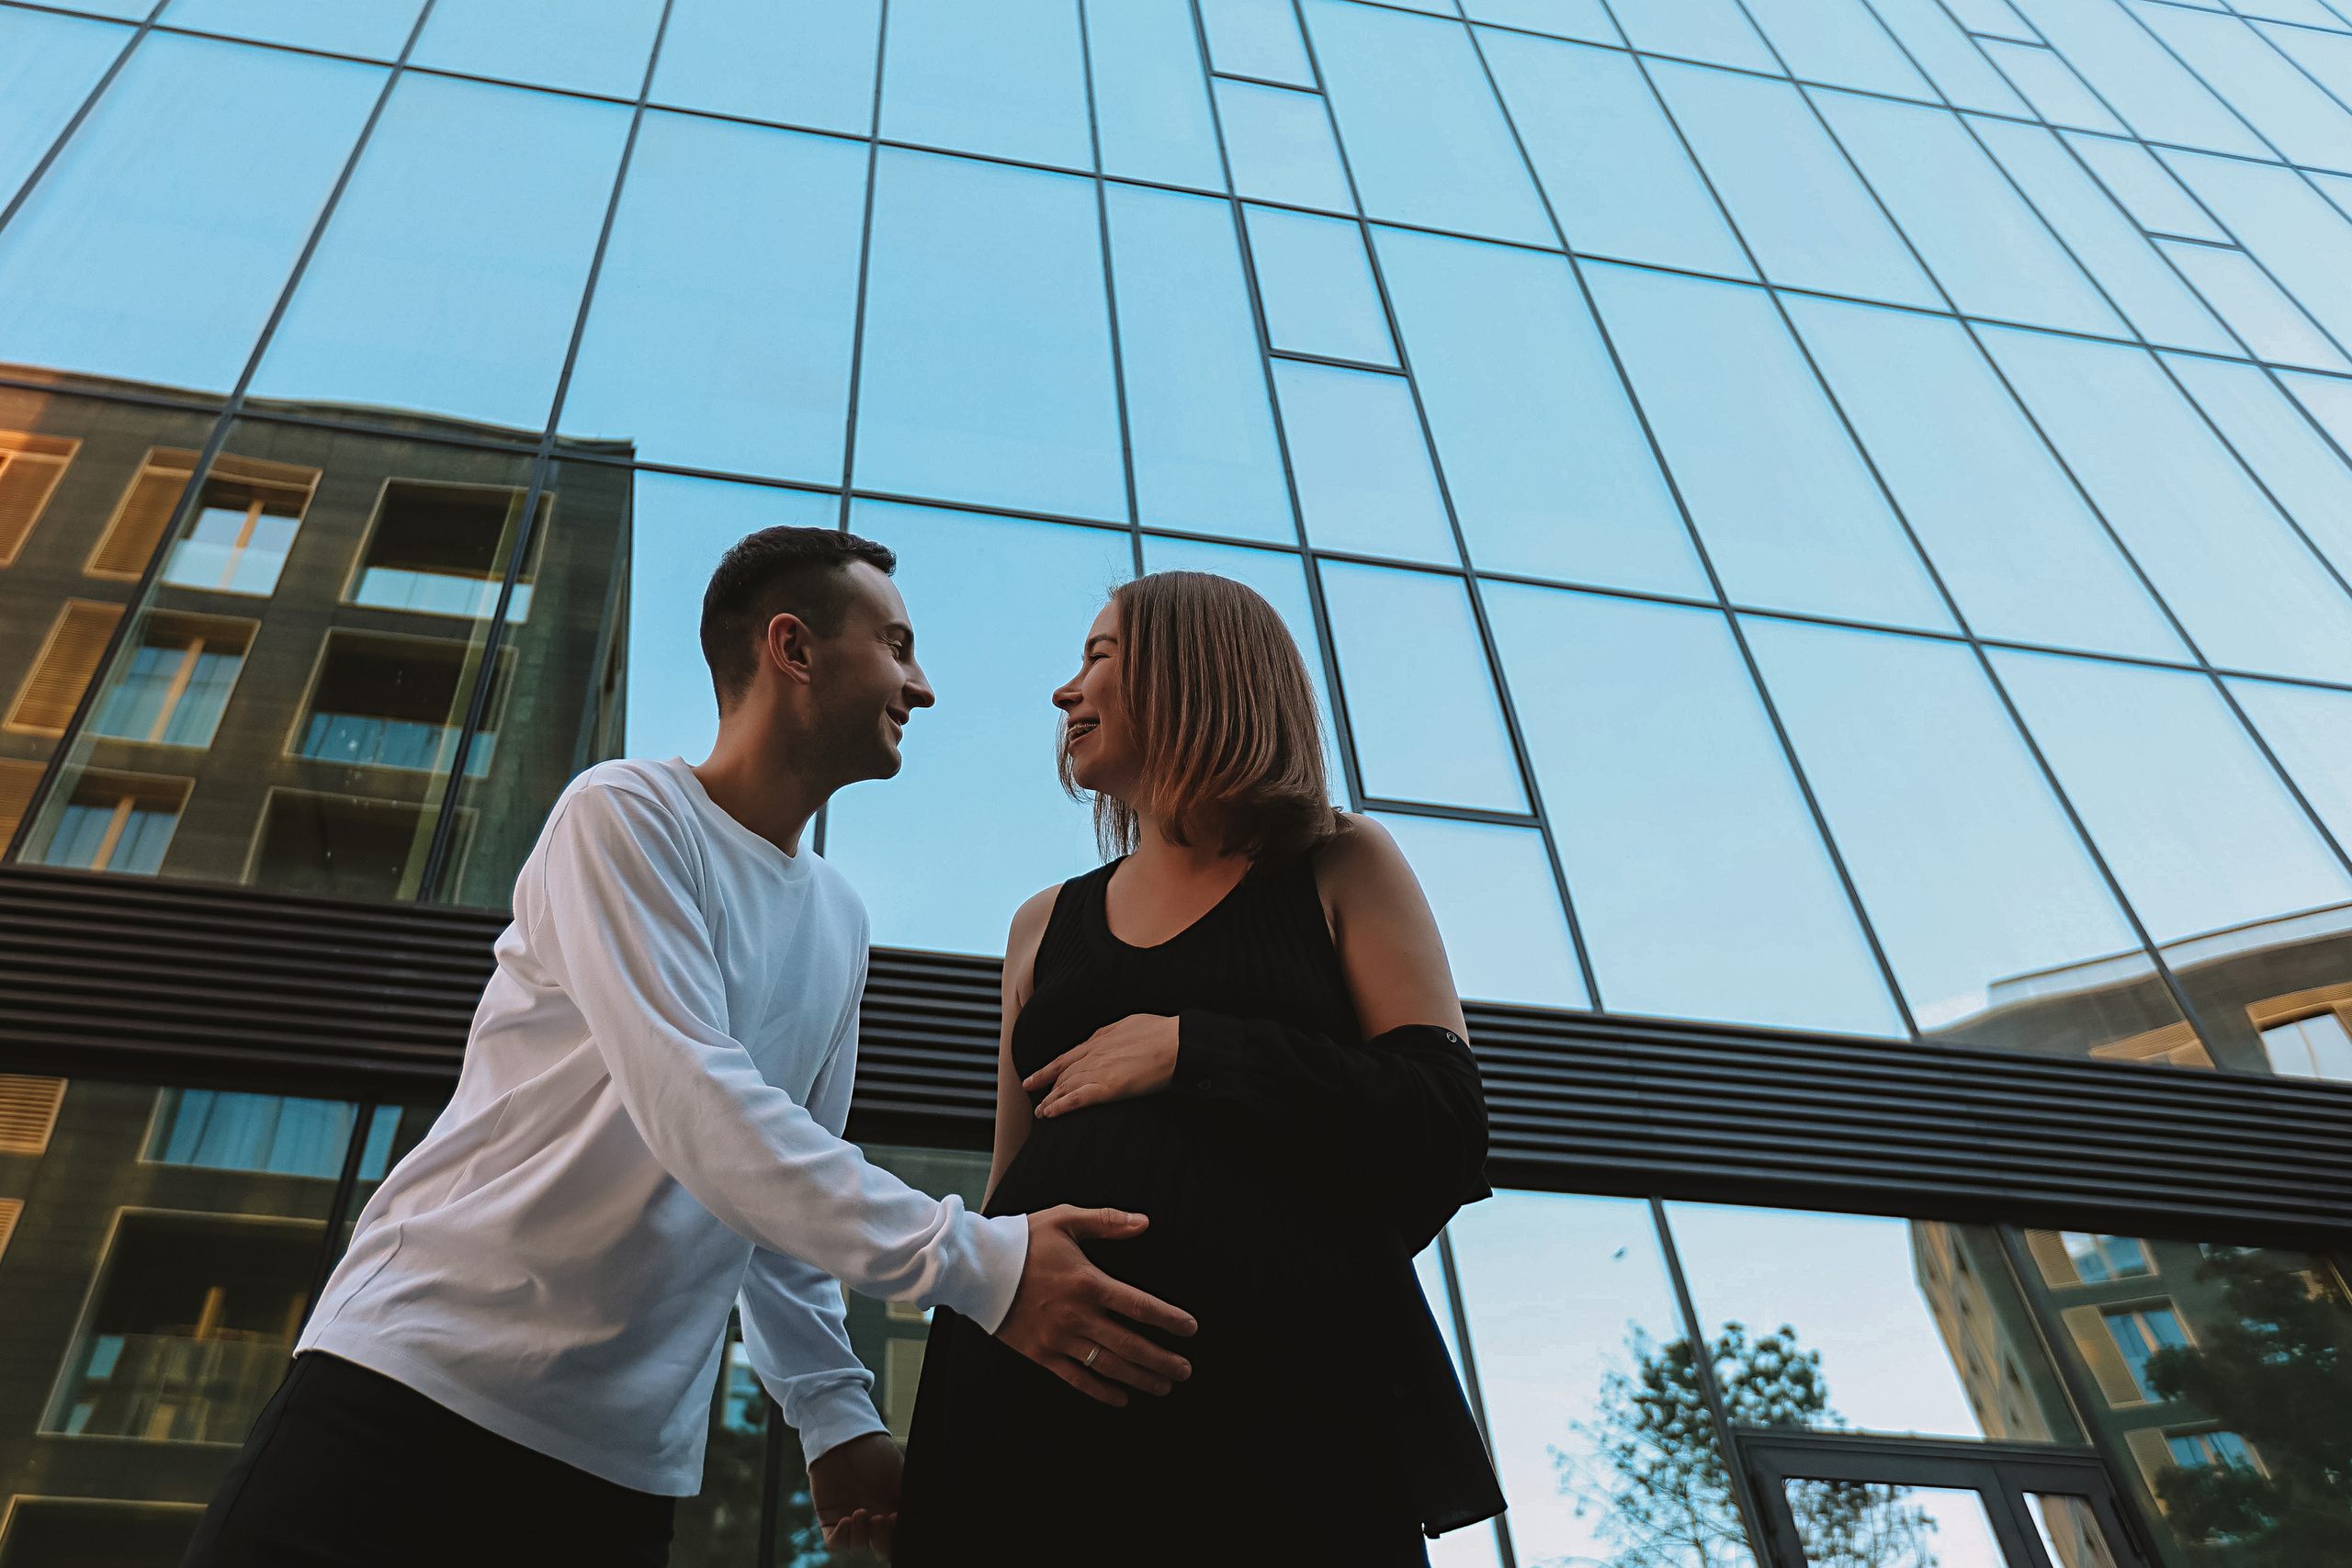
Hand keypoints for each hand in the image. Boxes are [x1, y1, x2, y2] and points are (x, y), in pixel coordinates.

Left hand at [810, 1431, 900, 1555]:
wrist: (845, 1437)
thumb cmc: (874, 1450)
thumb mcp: (899, 1471)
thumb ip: (908, 1494)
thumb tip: (920, 1516)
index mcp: (893, 1510)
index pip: (897, 1537)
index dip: (897, 1538)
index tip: (897, 1520)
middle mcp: (874, 1519)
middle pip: (880, 1547)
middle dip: (882, 1540)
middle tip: (881, 1519)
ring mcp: (852, 1520)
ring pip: (858, 1546)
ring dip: (861, 1536)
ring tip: (862, 1512)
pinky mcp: (830, 1518)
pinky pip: (835, 1542)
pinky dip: (842, 1537)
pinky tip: (846, 1520)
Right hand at [997, 1206, 1196, 1406]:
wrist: (976, 1268)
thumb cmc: (1024, 1240)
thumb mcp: (1065, 1220)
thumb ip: (1107, 1222)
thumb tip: (1145, 1222)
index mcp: (1088, 1283)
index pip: (1139, 1306)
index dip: (1169, 1319)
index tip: (1190, 1329)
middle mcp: (1077, 1315)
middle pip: (1130, 1344)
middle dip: (1162, 1359)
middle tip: (1186, 1370)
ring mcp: (1059, 1339)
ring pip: (1108, 1366)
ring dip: (1140, 1378)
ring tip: (1164, 1387)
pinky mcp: (1041, 1354)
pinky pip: (1077, 1379)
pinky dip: (1102, 1391)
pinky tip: (1122, 1398)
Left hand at [1025, 1014, 1178, 1118]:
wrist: (1176, 1043)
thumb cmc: (1161, 1032)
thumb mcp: (1129, 1025)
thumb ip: (1112, 1033)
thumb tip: (1106, 1037)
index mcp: (1099, 1040)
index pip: (1066, 1058)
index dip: (1047, 1070)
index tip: (1033, 1079)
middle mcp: (1093, 1055)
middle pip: (1062, 1074)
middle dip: (1046, 1088)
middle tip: (1036, 1101)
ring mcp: (1099, 1070)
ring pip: (1065, 1087)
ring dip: (1049, 1101)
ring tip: (1040, 1113)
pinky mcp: (1107, 1087)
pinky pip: (1076, 1099)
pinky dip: (1060, 1106)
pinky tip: (1049, 1114)